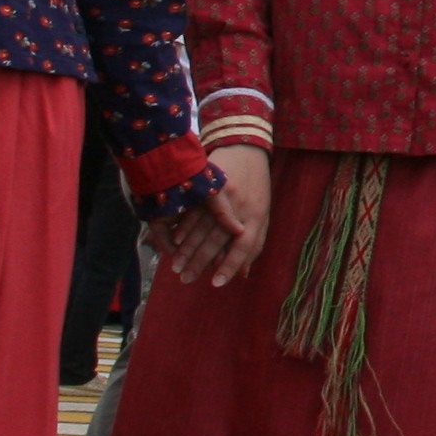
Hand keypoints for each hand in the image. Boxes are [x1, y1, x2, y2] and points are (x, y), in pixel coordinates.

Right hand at [152, 143, 271, 287]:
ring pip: (202, 228)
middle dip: (200, 263)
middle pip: (218, 241)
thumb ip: (253, 244)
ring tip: (175, 266)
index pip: (245, 248)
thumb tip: (244, 274)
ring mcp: (224, 197)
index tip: (217, 284)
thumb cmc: (257, 189)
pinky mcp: (209, 186)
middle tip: (185, 279)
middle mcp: (242, 208)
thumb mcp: (262, 215)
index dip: (231, 267)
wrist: (248, 151)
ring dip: (187, 249)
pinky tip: (173, 241)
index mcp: (257, 217)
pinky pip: (194, 211)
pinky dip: (183, 227)